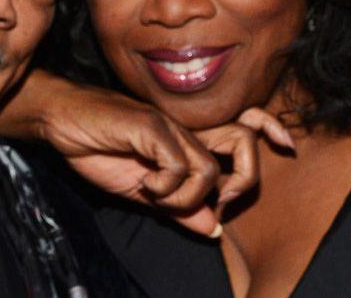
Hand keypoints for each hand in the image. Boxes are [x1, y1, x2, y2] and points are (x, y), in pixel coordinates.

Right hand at [0, 70, 292, 236]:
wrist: (62, 122)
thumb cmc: (97, 148)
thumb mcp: (141, 191)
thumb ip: (176, 207)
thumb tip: (212, 228)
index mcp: (187, 138)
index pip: (244, 125)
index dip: (271, 129)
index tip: (288, 145)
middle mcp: (185, 127)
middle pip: (245, 140)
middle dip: (244, 179)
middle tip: (217, 203)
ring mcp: (169, 124)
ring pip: (209, 167)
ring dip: (188, 196)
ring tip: (158, 196)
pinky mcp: (151, 126)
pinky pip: (179, 165)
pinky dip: (165, 187)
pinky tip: (143, 185)